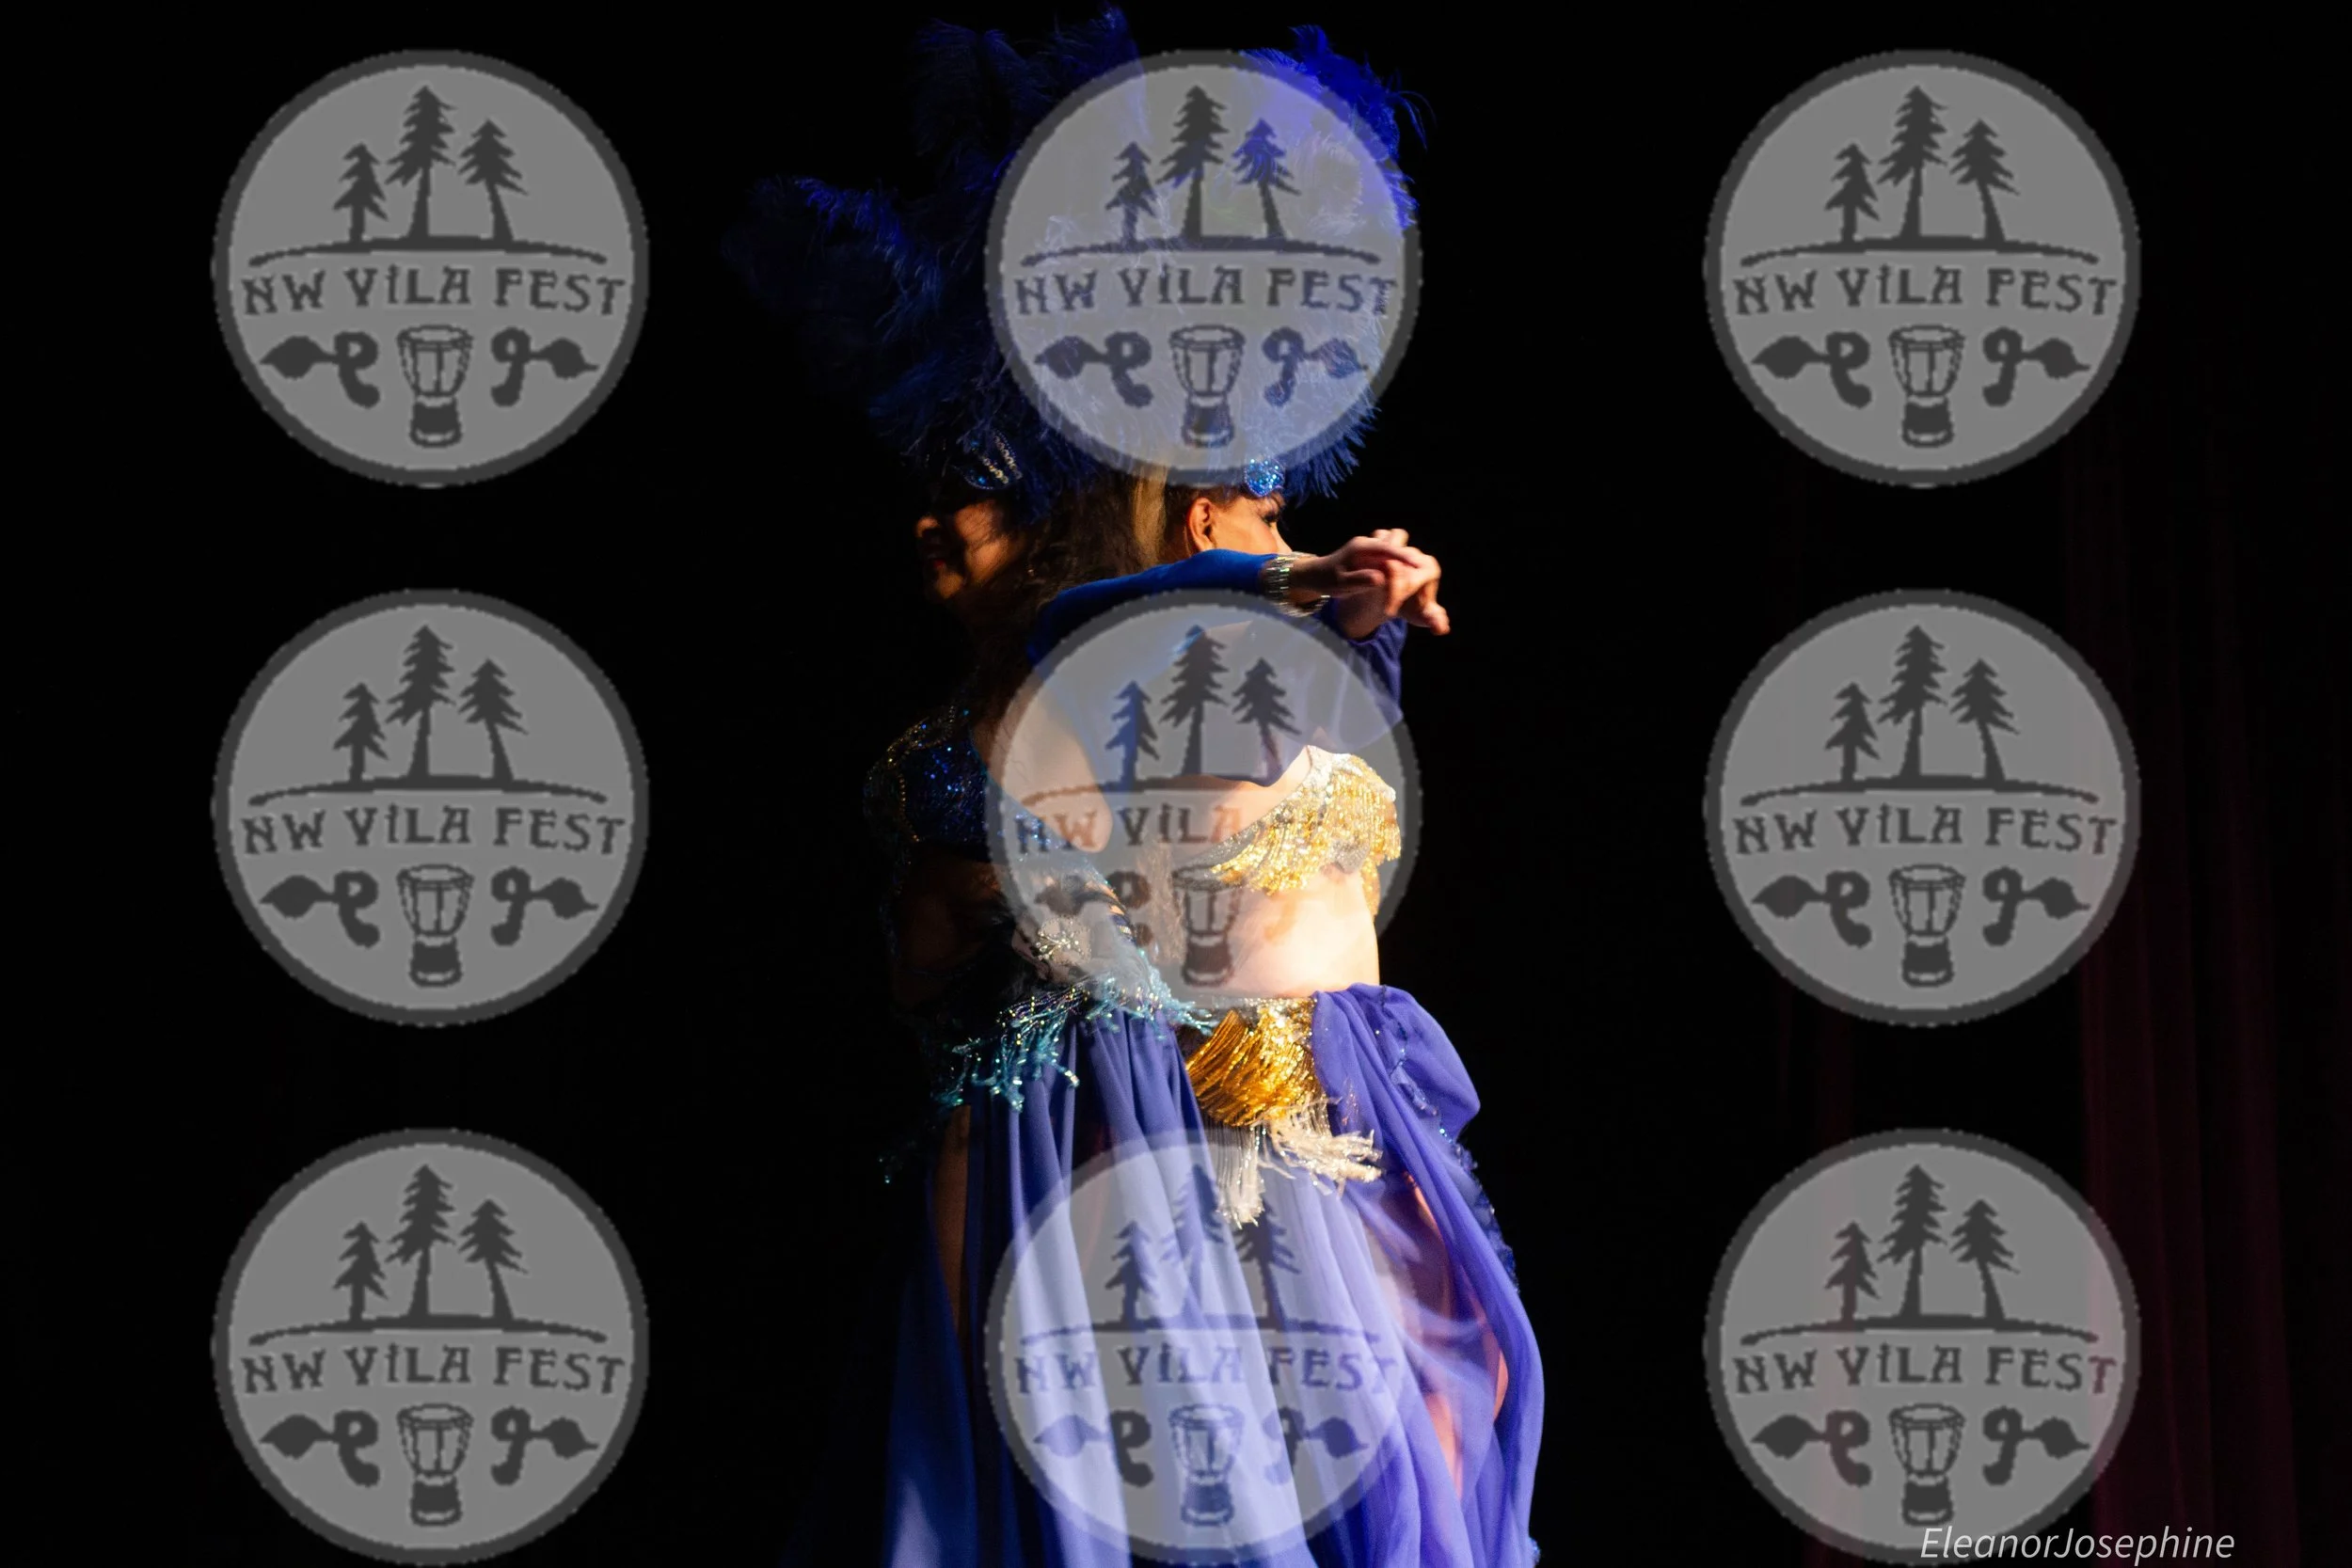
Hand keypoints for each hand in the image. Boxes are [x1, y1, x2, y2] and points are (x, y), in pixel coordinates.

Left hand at [1286, 534, 1416, 601]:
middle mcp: (1368, 543)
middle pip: (1395, 543)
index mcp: (1361, 547)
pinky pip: (1389, 555)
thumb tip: (1380, 579)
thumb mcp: (1342, 584)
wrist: (1315, 574)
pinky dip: (1397, 563)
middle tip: (1417, 571)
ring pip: (1393, 547)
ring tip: (1411, 575)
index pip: (1387, 548)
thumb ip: (1361, 580)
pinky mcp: (1372, 553)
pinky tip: (1403, 577)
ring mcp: (1370, 547)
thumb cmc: (1327, 580)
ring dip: (1402, 559)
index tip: (1419, 565)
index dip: (1404, 557)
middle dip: (1406, 555)